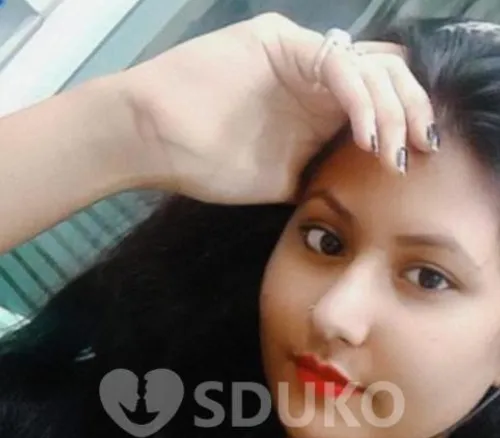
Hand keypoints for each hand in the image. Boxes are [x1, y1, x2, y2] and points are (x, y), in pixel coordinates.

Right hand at [122, 13, 436, 203]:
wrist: (150, 141)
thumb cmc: (202, 163)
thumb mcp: (279, 178)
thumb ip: (317, 172)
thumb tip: (350, 193)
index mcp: (315, 104)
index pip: (376, 100)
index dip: (404, 123)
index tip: (416, 161)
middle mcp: (313, 74)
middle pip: (385, 75)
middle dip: (412, 112)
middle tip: (417, 151)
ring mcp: (297, 55)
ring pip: (371, 65)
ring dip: (392, 109)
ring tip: (391, 152)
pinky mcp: (280, 44)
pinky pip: (337, 63)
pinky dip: (359, 100)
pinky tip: (365, 136)